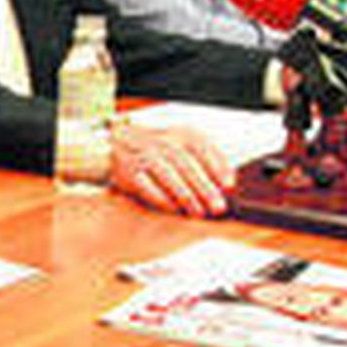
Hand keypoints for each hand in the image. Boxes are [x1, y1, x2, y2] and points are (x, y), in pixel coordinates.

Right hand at [110, 122, 233, 217]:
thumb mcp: (184, 145)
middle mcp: (163, 142)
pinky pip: (148, 186)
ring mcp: (145, 155)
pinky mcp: (130, 170)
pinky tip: (174, 210)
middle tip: (218, 207)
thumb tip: (229, 183)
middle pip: (188, 165)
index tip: (229, 186)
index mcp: (181, 134)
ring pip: (169, 176)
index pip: (203, 147)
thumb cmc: (159, 151)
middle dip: (206, 188)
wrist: (117, 147)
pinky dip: (162, 199)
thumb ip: (207, 159)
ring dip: (186, 196)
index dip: (218, 166)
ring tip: (199, 212)